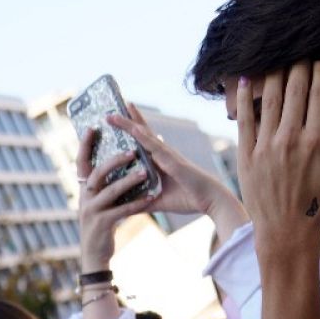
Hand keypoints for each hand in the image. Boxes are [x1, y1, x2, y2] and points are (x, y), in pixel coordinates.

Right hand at [76, 136, 150, 271]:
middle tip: (131, 151)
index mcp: (84, 190)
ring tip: (144, 172)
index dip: (85, 145)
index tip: (93, 127)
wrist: (94, 256)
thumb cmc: (100, 226)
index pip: (81, 163)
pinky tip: (151, 196)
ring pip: (110, 191)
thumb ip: (104, 185)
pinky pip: (122, 210)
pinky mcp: (102, 224)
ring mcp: (91, 211)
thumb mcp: (98, 203)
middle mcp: (84, 198)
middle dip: (113, 160)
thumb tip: (117, 162)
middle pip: (96, 173)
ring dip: (128, 180)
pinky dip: (137, 203)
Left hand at [110, 104, 242, 223]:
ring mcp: (167, 155)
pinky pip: (155, 147)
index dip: (130, 130)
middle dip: (126, 121)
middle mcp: (162, 154)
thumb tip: (129, 208)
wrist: (211, 202)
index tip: (116, 119)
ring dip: (129, 124)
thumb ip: (144, 202)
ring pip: (144, 135)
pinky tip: (133, 128)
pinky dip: (143, 137)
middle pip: (141, 133)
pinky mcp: (172, 161)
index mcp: (159, 161)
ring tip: (113, 114)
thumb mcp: (160, 201)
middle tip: (109, 110)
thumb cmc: (190, 199)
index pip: (141, 142)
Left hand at [237, 61, 319, 246]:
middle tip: (299, 50)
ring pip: (268, 100)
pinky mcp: (245, 156)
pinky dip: (242, 98)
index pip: (318, 93)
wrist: (284, 233)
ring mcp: (264, 147)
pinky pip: (243, 120)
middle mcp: (289, 139)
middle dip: (297, 66)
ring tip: (276, 58)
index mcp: (317, 141)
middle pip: (293, 90)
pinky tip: (242, 79)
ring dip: (272, 74)